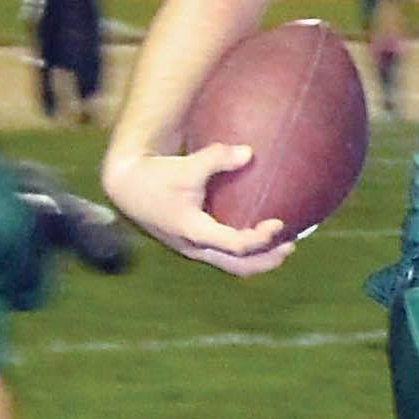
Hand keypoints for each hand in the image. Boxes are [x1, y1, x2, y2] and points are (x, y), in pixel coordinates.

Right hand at [101, 143, 293, 277]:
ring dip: (258, 259)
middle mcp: (194, 246)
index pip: (236, 246)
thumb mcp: (186, 165)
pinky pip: (224, 255)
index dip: (261, 239)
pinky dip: (244, 251)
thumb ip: (217, 158)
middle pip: (239, 266)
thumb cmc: (156, 174)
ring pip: (232, 265)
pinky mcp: (192, 243)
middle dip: (267, 259)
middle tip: (291, 244)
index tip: (280, 223)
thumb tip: (250, 152)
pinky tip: (259, 234)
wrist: (126, 186)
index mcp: (193, 231)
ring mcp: (192, 248)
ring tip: (283, 245)